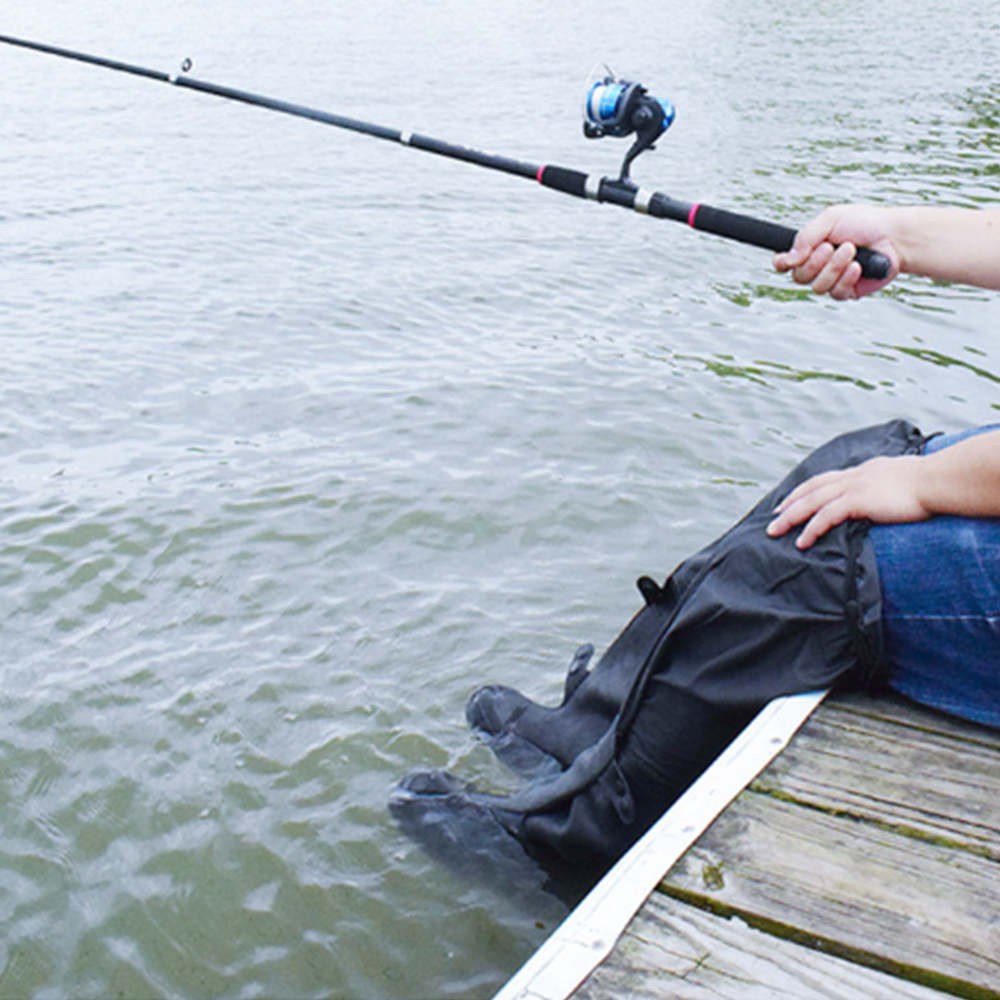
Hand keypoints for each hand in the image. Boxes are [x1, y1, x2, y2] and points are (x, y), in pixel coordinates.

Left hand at [766, 455, 930, 548]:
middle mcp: (854, 476)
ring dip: (790, 517)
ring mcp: (854, 487)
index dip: (804, 491)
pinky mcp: (858, 500)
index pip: (825, 479)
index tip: (788, 501)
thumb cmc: (928, 485)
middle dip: (789, 504)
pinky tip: (801, 542)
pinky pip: (825, 516)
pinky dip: (810, 529)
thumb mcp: (900, 482)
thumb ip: (886, 488)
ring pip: (811, 502)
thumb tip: (884, 499)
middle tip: (772, 518)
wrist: (937, 481)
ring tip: (774, 532)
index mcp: (863, 471)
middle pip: (811, 489)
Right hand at [774, 205, 901, 299]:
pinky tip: (859, 267)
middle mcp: (817, 267)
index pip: (783, 263)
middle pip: (799, 277)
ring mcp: (831, 280)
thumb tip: (788, 258)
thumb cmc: (865, 223)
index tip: (788, 260)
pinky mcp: (846, 291)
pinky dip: (847, 278)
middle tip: (833, 246)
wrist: (894, 237)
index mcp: (809, 248)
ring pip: (817, 286)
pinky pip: (836, 292)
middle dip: (816, 262)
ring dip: (834, 267)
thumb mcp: (831, 218)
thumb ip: (806, 236)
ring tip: (852, 251)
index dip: (781, 263)